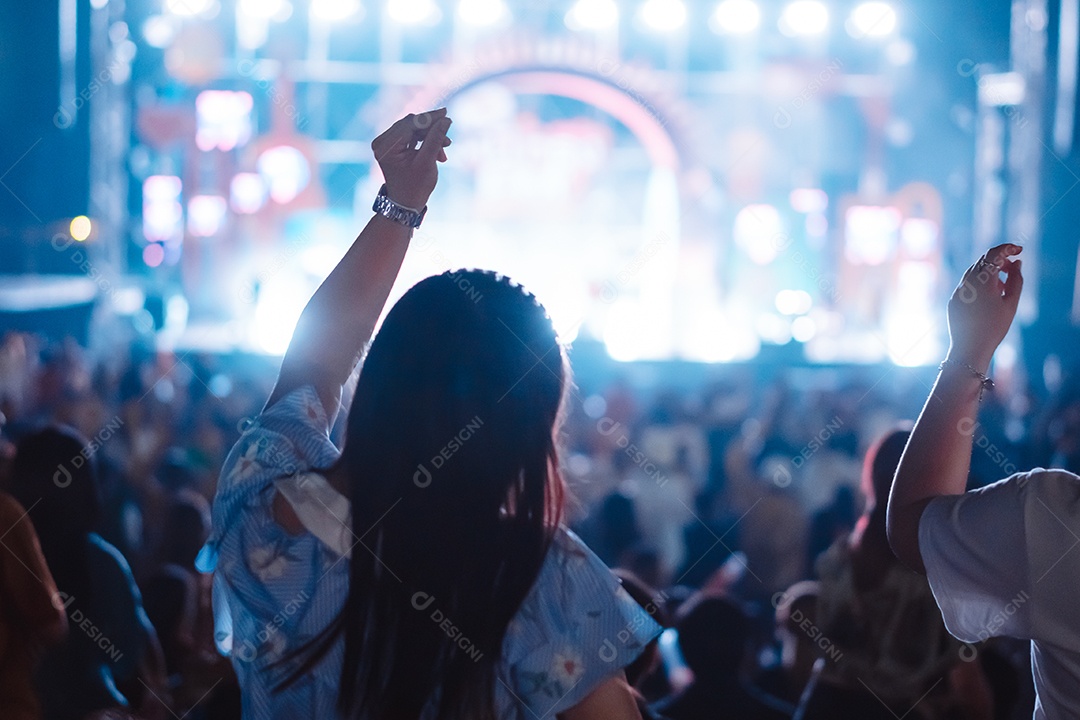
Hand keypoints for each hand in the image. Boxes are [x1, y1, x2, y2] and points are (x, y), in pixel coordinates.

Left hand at [371, 108, 452, 210]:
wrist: (405, 204)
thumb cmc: (415, 187)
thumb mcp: (427, 162)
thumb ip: (435, 139)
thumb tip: (446, 119)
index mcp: (386, 147)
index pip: (410, 124)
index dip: (430, 118)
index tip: (447, 113)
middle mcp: (382, 142)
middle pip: (411, 124)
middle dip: (431, 130)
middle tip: (448, 140)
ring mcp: (385, 143)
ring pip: (413, 129)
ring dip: (430, 137)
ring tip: (444, 151)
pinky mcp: (392, 145)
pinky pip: (411, 135)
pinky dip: (425, 141)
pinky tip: (437, 152)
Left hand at [946, 242, 1023, 370]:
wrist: (969, 349)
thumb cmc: (994, 327)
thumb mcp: (1011, 302)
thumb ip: (1016, 279)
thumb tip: (1016, 263)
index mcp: (981, 281)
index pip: (994, 254)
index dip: (1008, 248)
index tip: (1019, 250)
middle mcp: (966, 282)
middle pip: (983, 261)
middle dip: (999, 260)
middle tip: (1013, 268)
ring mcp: (957, 291)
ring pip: (973, 272)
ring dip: (989, 272)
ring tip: (1003, 286)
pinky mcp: (953, 300)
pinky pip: (966, 284)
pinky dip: (979, 283)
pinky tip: (990, 297)